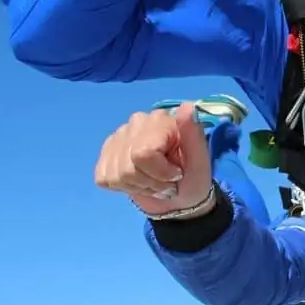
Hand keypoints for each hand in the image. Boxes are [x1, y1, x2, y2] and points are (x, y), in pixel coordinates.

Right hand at [94, 103, 212, 216]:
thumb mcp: (200, 160)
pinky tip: (137, 182)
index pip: (143, 154)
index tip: (176, 175)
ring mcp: (117, 137)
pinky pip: (105, 178)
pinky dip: (122, 188)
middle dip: (150, 182)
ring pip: (116, 175)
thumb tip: (187, 106)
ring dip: (138, 186)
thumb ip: (193, 134)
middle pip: (128, 167)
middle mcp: (136, 122)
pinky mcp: (105, 154)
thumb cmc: (191, 177)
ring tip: (153, 183)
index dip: (160, 173)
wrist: (179, 197)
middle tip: (165, 182)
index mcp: (160, 120)